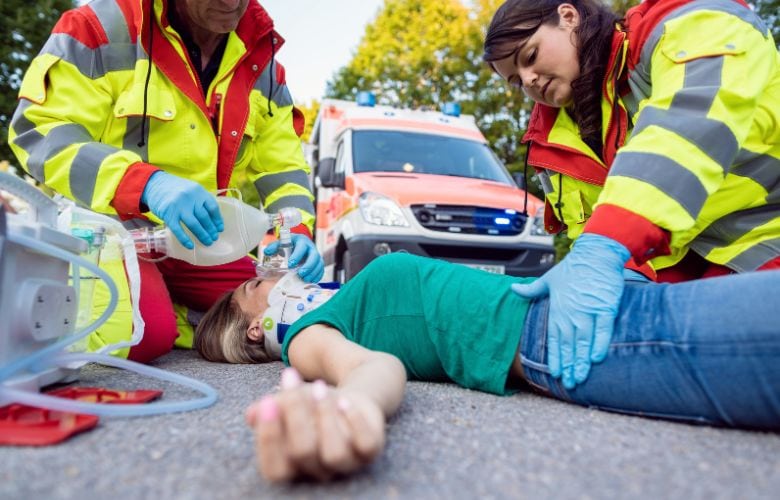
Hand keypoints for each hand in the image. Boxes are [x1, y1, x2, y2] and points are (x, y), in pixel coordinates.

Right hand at [141, 171, 222, 248]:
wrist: (154, 184)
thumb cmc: (176, 189)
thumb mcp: (191, 189)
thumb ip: (201, 201)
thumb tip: (213, 219)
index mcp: (198, 191)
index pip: (213, 207)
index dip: (217, 220)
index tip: (220, 229)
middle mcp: (190, 198)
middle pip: (204, 217)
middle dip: (211, 230)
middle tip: (214, 238)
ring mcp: (179, 207)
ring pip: (194, 224)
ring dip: (202, 235)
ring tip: (207, 242)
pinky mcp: (168, 215)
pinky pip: (178, 230)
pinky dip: (185, 239)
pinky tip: (191, 246)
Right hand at [246, 368, 384, 481]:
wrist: (349, 397)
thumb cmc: (311, 405)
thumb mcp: (288, 402)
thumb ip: (269, 408)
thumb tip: (252, 414)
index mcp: (292, 467)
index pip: (274, 469)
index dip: (269, 438)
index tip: (267, 403)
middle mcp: (318, 471)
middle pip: (302, 453)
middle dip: (295, 413)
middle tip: (291, 378)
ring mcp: (346, 464)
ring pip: (334, 453)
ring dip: (324, 415)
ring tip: (319, 387)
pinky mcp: (370, 451)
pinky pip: (366, 446)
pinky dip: (355, 422)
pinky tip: (345, 402)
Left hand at [264, 234, 323, 282]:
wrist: (298, 246)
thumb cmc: (289, 245)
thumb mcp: (281, 243)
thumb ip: (274, 247)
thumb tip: (267, 252)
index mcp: (302, 241)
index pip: (302, 247)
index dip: (297, 256)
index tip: (290, 265)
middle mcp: (311, 248)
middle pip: (314, 256)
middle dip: (308, 266)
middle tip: (301, 274)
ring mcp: (316, 255)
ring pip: (319, 264)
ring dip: (313, 273)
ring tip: (305, 279)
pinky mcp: (319, 263)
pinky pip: (321, 270)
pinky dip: (317, 276)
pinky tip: (311, 281)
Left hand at [511, 234, 629, 388]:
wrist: (596, 254)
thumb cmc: (573, 268)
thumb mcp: (549, 279)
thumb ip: (532, 290)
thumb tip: (513, 289)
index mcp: (558, 309)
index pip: (554, 339)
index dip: (555, 357)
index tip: (554, 373)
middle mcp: (572, 313)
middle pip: (568, 345)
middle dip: (568, 365)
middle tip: (569, 383)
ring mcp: (589, 311)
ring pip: (583, 341)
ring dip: (581, 360)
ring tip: (580, 377)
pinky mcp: (606, 308)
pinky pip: (603, 330)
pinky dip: (600, 344)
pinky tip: (596, 358)